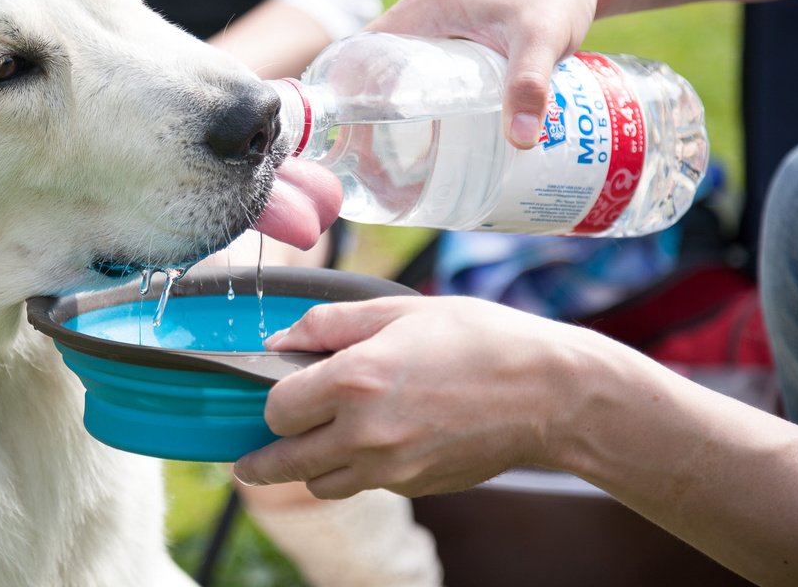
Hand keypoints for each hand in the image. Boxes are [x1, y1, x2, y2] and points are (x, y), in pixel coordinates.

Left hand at [234, 296, 578, 498]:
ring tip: (308, 449)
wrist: (549, 394)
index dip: (269, 399)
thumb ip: (330, 324)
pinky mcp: (416, 486)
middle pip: (285, 462)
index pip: (277, 409)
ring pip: (321, 484)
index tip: (275, 392)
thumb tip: (279, 339)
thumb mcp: (399, 310)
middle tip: (247, 458)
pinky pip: (364, 486)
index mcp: (356, 380)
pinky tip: (370, 444)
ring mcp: (392, 468)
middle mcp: (366, 433)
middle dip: (261, 459)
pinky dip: (354, 471)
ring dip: (308, 468)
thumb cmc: (479, 339)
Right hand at [366, 0, 604, 147]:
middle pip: (371, 68)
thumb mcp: (541, 39)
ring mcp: (436, 25)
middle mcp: (420, 15)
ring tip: (389, 158)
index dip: (345, 93)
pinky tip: (426, 132)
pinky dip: (413, 97)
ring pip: (394, 70)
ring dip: (387, 108)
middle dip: (364, 113)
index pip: (359, 53)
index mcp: (421, 10)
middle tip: (367, 161)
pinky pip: (419, 69)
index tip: (345, 136)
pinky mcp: (456, 35)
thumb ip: (529, 87)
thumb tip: (519, 141)